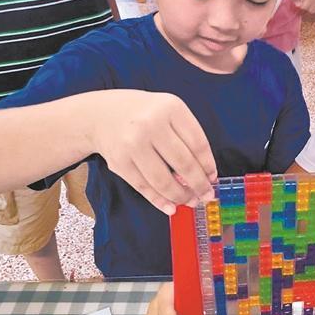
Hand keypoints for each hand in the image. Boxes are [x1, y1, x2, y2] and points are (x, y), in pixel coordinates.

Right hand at [92, 90, 216, 214]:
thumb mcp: (168, 111)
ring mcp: (133, 144)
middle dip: (198, 184)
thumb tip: (204, 174)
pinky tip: (171, 206)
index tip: (212, 177)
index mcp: (171, 108)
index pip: (198, 143)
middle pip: (183, 162)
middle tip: (206, 195)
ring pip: (164, 179)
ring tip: (190, 201)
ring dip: (181, 196)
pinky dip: (159, 201)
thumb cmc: (143, 114)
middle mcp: (151, 124)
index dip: (208, 164)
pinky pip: (144, 187)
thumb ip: (186, 136)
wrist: (101, 114)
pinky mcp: (120, 162)